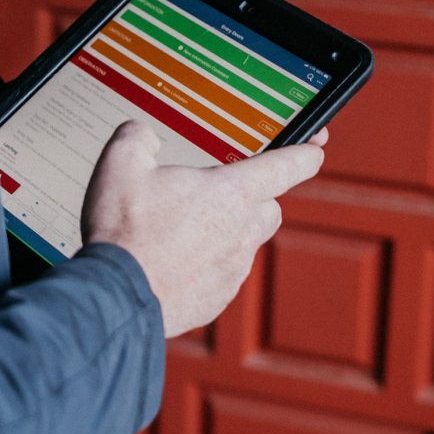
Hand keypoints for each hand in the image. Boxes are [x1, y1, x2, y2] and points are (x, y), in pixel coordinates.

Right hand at [80, 121, 324, 337]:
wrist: (117, 295)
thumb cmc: (123, 231)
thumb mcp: (120, 164)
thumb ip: (138, 137)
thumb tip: (144, 135)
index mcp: (229, 192)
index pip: (287, 166)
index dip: (306, 153)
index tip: (316, 148)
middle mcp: (241, 231)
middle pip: (271, 208)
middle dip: (256, 198)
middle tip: (220, 194)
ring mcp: (233, 269)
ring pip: (246, 243)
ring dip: (226, 233)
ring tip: (183, 231)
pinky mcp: (218, 298)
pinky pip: (223, 275)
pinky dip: (206, 266)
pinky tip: (172, 261)